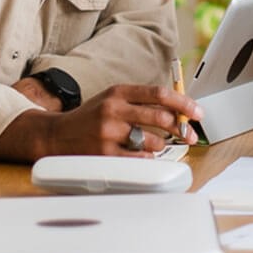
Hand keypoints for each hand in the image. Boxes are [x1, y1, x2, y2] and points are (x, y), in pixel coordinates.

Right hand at [0, 84, 203, 161]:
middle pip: (161, 117)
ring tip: (153, 146)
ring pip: (153, 141)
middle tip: (188, 135)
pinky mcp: (104, 154)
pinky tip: (142, 156)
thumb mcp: (112, 100)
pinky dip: (147, 159)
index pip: (160, 94)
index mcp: (118, 92)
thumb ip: (141, 102)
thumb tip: (178, 110)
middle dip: (181, 128)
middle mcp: (113, 109)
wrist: (54, 135)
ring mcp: (108, 132)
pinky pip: (139, 159)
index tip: (198, 113)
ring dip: (161, 146)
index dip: (184, 103)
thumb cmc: (90, 118)